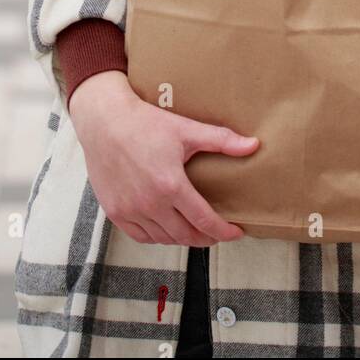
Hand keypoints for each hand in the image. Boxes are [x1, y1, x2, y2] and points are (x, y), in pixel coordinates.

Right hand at [69, 71, 258, 246]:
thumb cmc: (146, 123)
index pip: (203, 220)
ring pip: (164, 239)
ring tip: (195, 229)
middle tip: (217, 232)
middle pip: (185, 235)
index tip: (236, 232)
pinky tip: (167, 228)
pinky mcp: (114, 212)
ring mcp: (130, 210)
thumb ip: (222, 140)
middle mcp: (150, 204)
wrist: (104, 121)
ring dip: (183, 238)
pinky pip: (141, 236)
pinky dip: (158, 237)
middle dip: (206, 238)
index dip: (223, 231)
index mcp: (170, 185)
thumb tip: (254, 145)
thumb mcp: (186, 129)